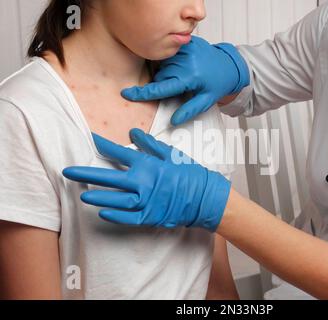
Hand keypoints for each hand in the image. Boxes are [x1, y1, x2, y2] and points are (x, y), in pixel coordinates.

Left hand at [62, 129, 230, 231]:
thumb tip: (133, 131)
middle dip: (86, 173)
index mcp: (148, 164)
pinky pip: (128, 218)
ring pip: (115, 200)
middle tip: (68, 172)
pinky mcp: (150, 216)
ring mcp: (146, 201)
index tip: (89, 138)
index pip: (119, 153)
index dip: (102, 144)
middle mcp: (143, 182)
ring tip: (82, 195)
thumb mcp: (171, 154)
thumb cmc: (190, 173)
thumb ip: (150, 144)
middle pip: (109, 178)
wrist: (205, 197)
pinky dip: (115, 216)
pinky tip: (102, 213)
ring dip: (98, 197)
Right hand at [121, 36, 249, 125]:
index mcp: (190, 77)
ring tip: (184, 75)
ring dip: (168, 72)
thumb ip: (189, 110)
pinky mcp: (186, 42)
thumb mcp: (206, 100)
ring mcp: (185, 49)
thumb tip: (174, 121)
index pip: (161, 88)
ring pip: (163, 65)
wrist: (229, 65)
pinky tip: (183, 65)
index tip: (126, 94)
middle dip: (165, 84)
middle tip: (181, 86)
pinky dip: (171, 62)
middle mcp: (186, 61)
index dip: (142, 93)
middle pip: (160, 76)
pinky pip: (169, 54)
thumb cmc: (217, 84)